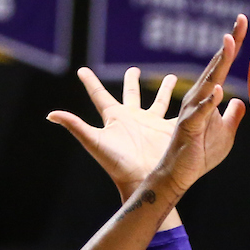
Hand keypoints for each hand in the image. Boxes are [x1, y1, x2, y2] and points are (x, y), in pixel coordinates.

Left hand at [49, 67, 180, 199]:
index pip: (99, 95)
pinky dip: (189, 103)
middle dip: (132, 81)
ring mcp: (152, 124)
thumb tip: (51, 114)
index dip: (90, 82)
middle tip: (134, 69)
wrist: (143, 181)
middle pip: (131, 94)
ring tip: (171, 77)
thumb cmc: (117, 164)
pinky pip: (180, 113)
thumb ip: (75, 125)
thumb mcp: (95, 141)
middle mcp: (133, 119)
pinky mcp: (169, 130)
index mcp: (115, 118)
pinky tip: (198, 93)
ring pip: (159, 101)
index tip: (81, 71)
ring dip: (164, 89)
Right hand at [154, 16, 249, 196]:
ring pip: (207, 82)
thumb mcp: (225, 133)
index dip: (233, 44)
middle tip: (240, 20)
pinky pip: (201, 112)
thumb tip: (238, 101)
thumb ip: (232, 116)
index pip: (222, 65)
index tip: (242, 20)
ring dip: (219, 63)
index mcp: (207, 96)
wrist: (180, 174)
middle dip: (229, 43)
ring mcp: (192, 111)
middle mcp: (198, 98)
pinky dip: (209, 101)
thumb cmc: (200, 154)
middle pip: (216, 66)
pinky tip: (218, 90)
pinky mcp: (189, 127)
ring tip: (229, 43)